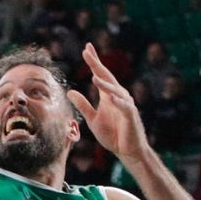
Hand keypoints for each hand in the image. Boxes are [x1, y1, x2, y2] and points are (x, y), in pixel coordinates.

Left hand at [67, 43, 150, 162]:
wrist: (127, 151)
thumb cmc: (112, 135)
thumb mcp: (92, 119)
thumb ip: (83, 105)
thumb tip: (70, 92)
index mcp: (108, 96)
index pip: (100, 75)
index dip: (94, 61)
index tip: (86, 48)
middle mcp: (118, 96)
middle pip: (107, 77)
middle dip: (97, 64)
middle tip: (87, 52)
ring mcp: (126, 105)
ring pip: (115, 90)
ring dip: (105, 84)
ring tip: (94, 77)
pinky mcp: (131, 116)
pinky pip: (124, 106)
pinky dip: (118, 101)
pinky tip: (110, 97)